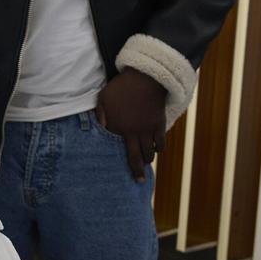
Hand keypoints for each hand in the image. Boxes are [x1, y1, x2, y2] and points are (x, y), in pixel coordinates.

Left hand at [96, 67, 166, 181]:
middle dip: (138, 172)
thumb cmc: (120, 88)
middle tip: (140, 181)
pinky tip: (155, 149)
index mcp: (118, 128)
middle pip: (137, 158)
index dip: (122, 164)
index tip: (123, 174)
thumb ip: (99, 116)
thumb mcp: (103, 99)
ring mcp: (148, 130)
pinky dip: (158, 148)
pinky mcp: (159, 125)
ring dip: (148, 158)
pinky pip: (160, 143)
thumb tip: (100, 130)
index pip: (119, 153)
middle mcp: (134, 133)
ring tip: (145, 161)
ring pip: (150, 152)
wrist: (144, 78)